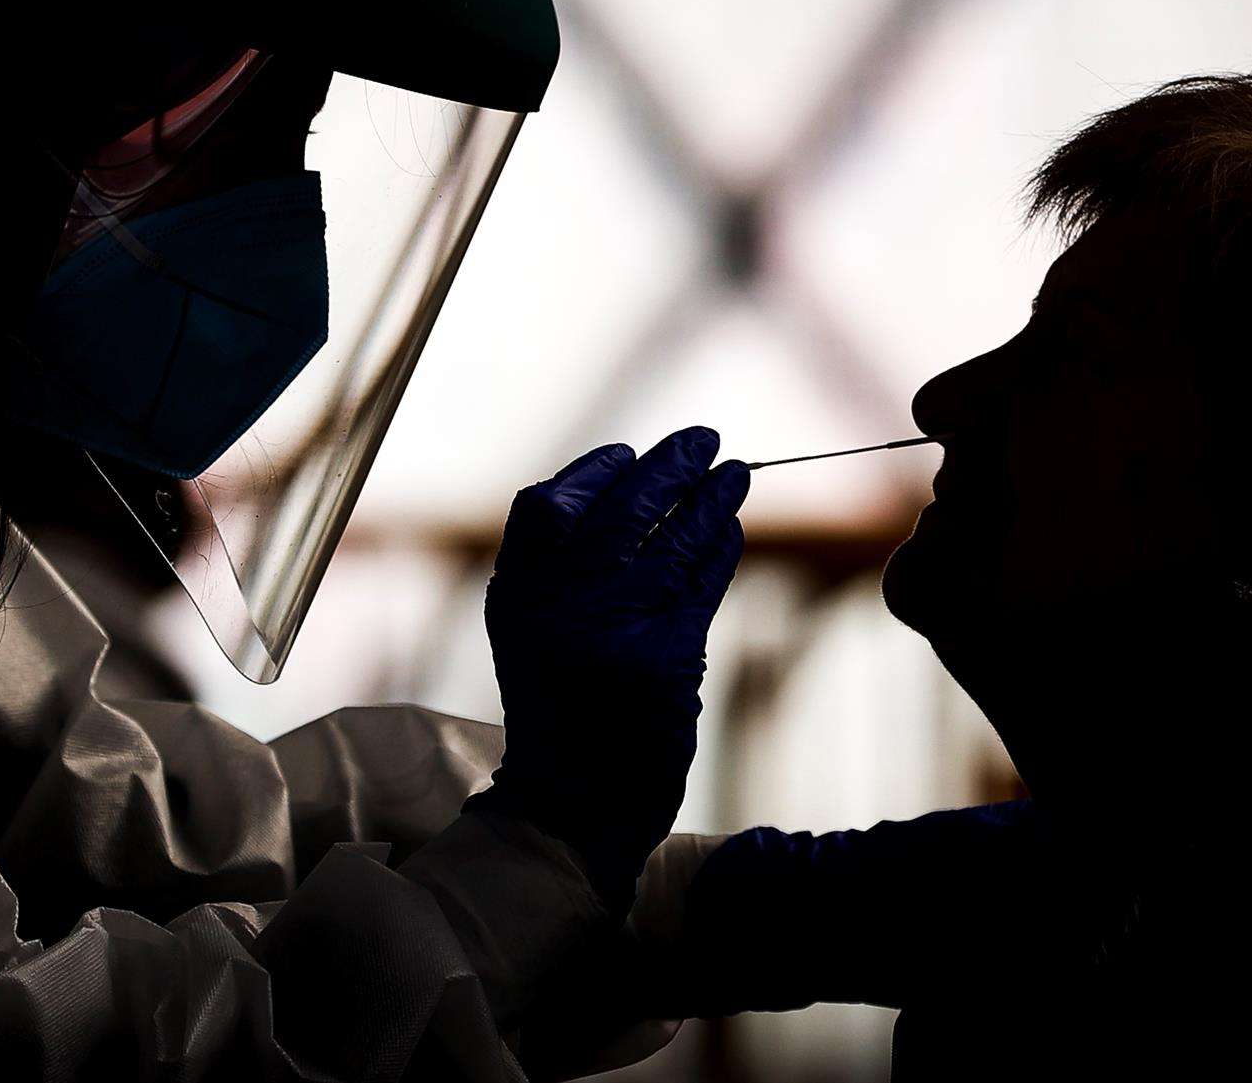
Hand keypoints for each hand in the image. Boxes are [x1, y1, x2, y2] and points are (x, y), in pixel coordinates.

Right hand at [470, 426, 749, 910]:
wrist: (572, 811)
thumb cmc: (561, 712)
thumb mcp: (533, 633)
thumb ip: (562, 569)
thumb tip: (631, 485)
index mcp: (515, 595)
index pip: (543, 506)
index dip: (590, 473)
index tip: (628, 454)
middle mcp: (554, 609)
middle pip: (618, 513)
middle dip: (667, 469)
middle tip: (705, 440)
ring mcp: (608, 634)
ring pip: (670, 544)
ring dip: (709, 502)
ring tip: (736, 474)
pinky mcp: (661, 663)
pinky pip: (700, 588)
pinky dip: (720, 552)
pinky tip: (730, 531)